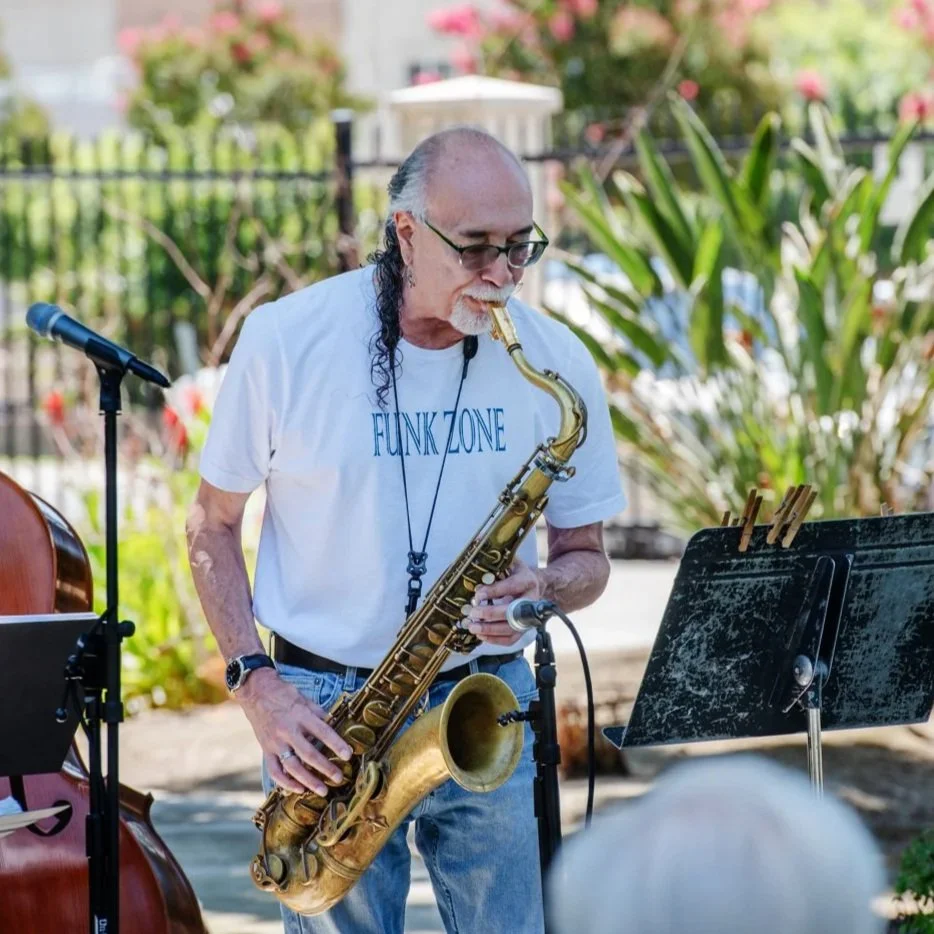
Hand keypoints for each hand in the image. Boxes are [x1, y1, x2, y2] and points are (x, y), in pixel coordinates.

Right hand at [236, 668, 353, 795]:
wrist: (256, 691)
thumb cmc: (283, 694)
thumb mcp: (304, 698)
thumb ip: (319, 713)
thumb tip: (335, 725)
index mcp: (300, 715)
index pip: (322, 732)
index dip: (336, 744)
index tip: (348, 755)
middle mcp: (287, 730)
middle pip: (309, 753)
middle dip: (326, 768)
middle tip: (339, 778)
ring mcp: (275, 742)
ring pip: (292, 766)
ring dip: (308, 781)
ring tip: (322, 790)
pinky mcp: (265, 750)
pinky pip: (275, 771)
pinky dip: (286, 782)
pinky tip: (298, 789)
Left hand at [466, 557, 545, 646]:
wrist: (533, 585)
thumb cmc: (516, 573)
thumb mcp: (509, 563)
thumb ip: (496, 567)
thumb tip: (477, 578)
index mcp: (528, 581)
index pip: (512, 586)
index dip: (494, 591)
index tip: (478, 595)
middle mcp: (531, 600)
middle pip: (512, 611)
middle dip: (490, 613)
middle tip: (473, 612)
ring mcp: (529, 617)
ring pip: (511, 628)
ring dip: (490, 630)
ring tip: (473, 627)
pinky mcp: (524, 629)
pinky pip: (511, 639)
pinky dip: (495, 640)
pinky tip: (481, 635)